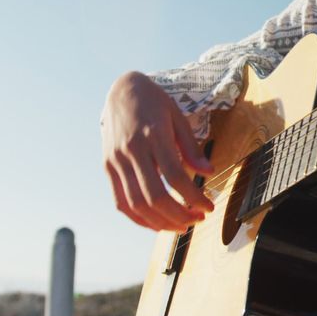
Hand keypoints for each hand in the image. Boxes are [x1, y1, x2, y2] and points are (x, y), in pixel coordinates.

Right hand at [100, 71, 214, 231]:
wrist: (121, 90)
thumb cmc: (154, 102)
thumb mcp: (178, 116)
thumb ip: (191, 147)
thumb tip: (209, 172)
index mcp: (153, 134)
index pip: (175, 176)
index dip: (193, 196)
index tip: (208, 206)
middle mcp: (132, 149)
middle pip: (154, 195)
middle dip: (179, 215)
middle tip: (197, 219)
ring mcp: (116, 160)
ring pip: (136, 204)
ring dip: (161, 222)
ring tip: (181, 225)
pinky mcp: (107, 167)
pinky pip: (120, 202)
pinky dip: (139, 218)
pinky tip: (156, 223)